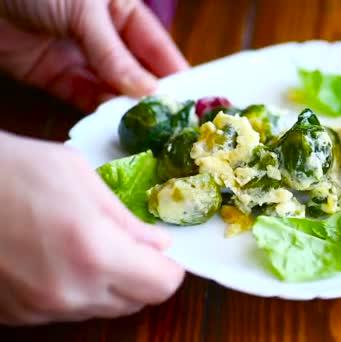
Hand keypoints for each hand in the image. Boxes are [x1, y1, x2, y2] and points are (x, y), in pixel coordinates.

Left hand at [0, 0, 188, 111]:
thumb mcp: (85, 11)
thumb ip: (115, 54)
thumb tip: (146, 91)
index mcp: (121, 10)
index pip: (156, 47)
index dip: (173, 73)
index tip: (192, 101)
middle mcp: (104, 35)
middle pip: (135, 72)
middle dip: (151, 97)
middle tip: (171, 125)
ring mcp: (78, 56)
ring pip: (110, 89)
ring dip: (124, 109)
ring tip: (143, 130)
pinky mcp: (51, 74)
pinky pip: (80, 96)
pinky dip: (95, 111)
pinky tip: (111, 123)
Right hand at [0, 132, 184, 324]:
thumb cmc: (15, 170)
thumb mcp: (81, 178)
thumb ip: (126, 220)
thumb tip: (159, 245)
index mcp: (94, 252)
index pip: (161, 285)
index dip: (169, 268)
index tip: (162, 253)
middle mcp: (70, 291)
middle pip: (136, 302)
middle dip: (142, 276)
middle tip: (128, 246)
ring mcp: (40, 309)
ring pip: (102, 309)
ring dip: (108, 285)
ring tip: (88, 247)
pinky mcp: (17, 316)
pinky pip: (66, 311)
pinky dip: (75, 291)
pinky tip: (59, 260)